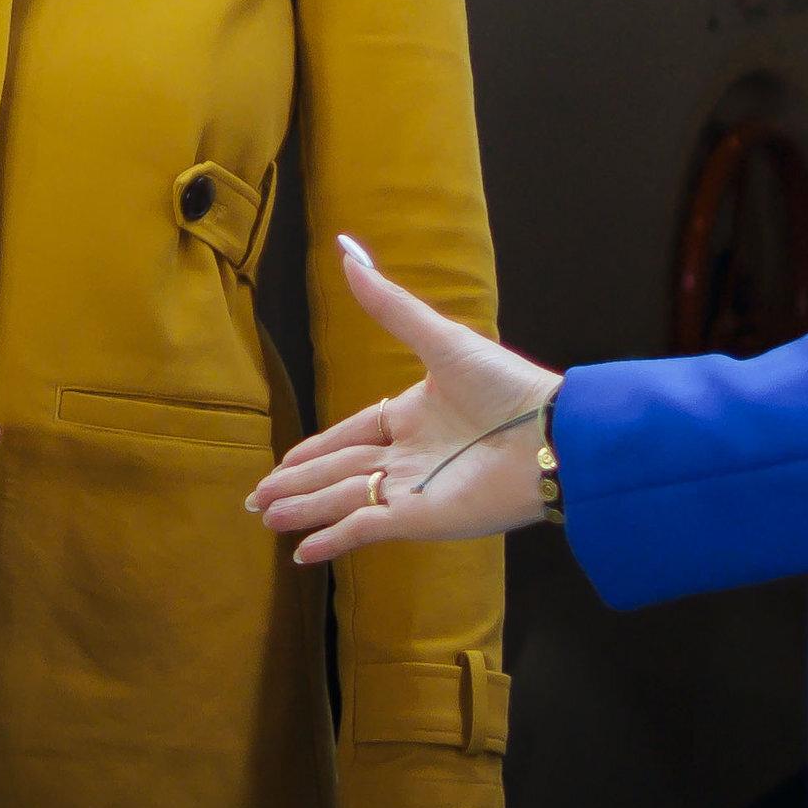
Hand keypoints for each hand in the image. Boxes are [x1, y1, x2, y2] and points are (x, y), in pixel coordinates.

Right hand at [248, 237, 560, 561]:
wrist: (550, 435)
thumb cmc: (505, 384)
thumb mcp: (440, 339)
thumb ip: (390, 306)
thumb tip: (346, 253)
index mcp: (412, 416)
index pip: (350, 434)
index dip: (315, 449)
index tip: (282, 462)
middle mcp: (409, 456)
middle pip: (338, 471)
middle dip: (297, 485)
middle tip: (256, 499)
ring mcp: (413, 489)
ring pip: (344, 499)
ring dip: (305, 511)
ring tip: (267, 520)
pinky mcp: (421, 518)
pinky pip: (366, 529)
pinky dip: (334, 540)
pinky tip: (303, 553)